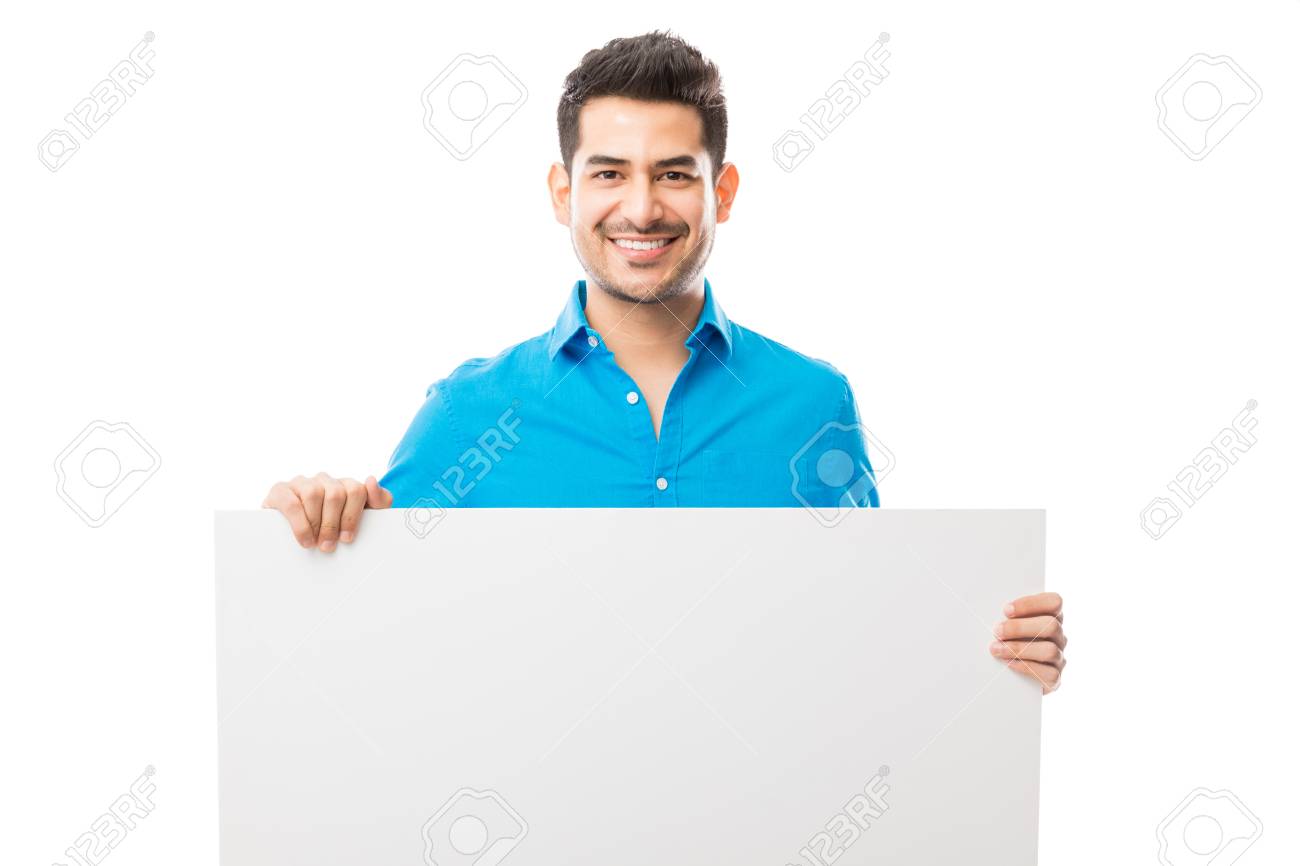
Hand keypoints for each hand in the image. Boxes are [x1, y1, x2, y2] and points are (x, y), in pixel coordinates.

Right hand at [261, 473, 392, 551]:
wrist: (292, 538)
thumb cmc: (334, 530)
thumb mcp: (363, 519)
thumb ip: (379, 501)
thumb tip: (371, 480)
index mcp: (345, 485)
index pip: (356, 490)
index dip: (352, 516)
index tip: (347, 538)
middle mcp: (324, 480)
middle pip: (335, 494)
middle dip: (333, 524)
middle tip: (328, 546)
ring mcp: (302, 483)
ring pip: (313, 494)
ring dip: (315, 523)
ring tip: (314, 543)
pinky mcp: (281, 490)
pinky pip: (291, 502)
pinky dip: (299, 523)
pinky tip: (303, 539)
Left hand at [989, 591, 1065, 693]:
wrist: (1009, 678)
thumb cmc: (1006, 641)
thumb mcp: (1008, 624)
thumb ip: (1008, 616)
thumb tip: (990, 610)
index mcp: (1051, 616)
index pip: (1054, 602)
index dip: (1031, 604)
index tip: (1006, 610)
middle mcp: (1059, 636)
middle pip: (1051, 625)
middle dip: (1020, 628)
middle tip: (996, 631)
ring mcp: (1059, 657)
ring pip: (1049, 650)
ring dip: (1019, 649)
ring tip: (996, 649)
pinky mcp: (1055, 677)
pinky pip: (1048, 673)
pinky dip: (1026, 667)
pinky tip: (1009, 663)